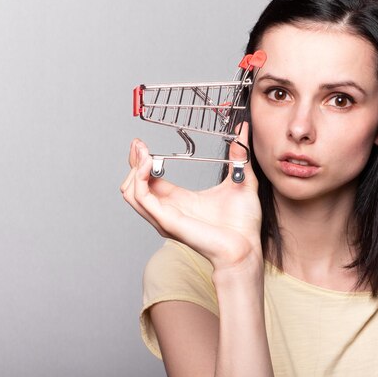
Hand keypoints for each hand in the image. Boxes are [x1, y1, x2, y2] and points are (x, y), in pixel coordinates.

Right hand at [120, 123, 262, 272]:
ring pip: (131, 192)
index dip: (142, 161)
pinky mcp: (166, 220)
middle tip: (139, 144)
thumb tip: (243, 130)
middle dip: (133, 161)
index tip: (142, 143)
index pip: (148, 179)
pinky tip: (148, 165)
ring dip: (133, 169)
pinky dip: (139, 179)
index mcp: (180, 200)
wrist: (246, 246)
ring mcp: (164, 216)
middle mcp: (167, 209)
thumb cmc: (243, 223)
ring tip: (144, 153)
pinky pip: (141, 199)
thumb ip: (239, 156)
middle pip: (134, 184)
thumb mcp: (240, 180)